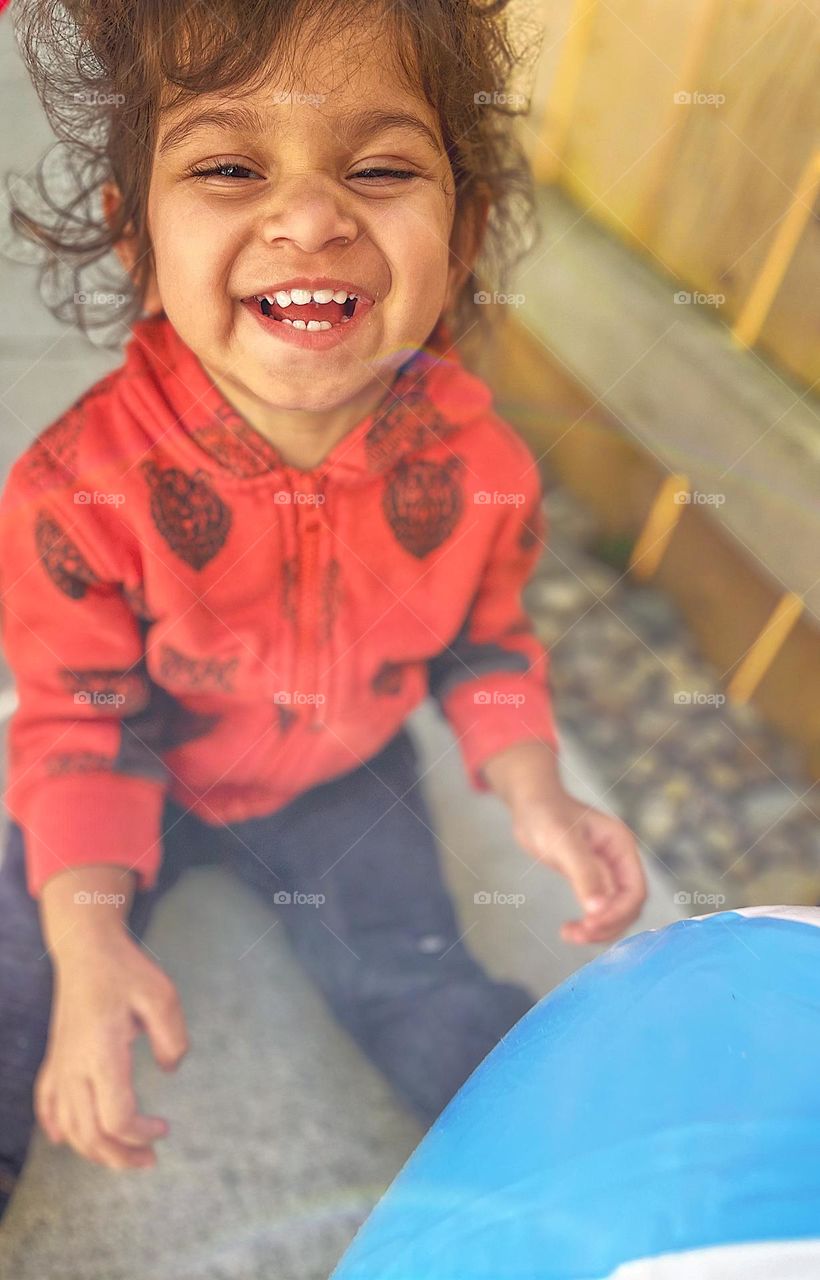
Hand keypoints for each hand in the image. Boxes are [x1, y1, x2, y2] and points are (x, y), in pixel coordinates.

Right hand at [35, 930, 187, 1169]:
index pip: (116, 1117)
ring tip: (125, 1155)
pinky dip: (57, 1127)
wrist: (86, 949)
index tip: (164, 1128)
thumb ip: (173, 1037)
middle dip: (120, 1157)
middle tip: (149, 1161)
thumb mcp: (162, 995)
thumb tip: (169, 1070)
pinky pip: (48, 1105)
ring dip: (95, 1150)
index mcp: (101, 1054)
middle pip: (89, 1135)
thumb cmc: (126, 971)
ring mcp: (60, 1065)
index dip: (141, 1135)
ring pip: (68, 1128)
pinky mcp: (54, 1060)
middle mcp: (74, 1067)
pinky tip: (65, 1139)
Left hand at [512, 792, 646, 944]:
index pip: (635, 890)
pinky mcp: (591, 879)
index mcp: (621, 846)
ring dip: (598, 929)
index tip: (591, 924)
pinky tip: (569, 930)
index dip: (617, 912)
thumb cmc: (546, 814)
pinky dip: (588, 924)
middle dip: (607, 924)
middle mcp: (619, 860)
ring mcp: (606, 871)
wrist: (530, 804)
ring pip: (614, 912)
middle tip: (579, 935)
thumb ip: (583, 873)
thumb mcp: (563, 842)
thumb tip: (598, 908)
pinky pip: (598, 909)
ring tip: (570, 935)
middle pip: (628, 906)